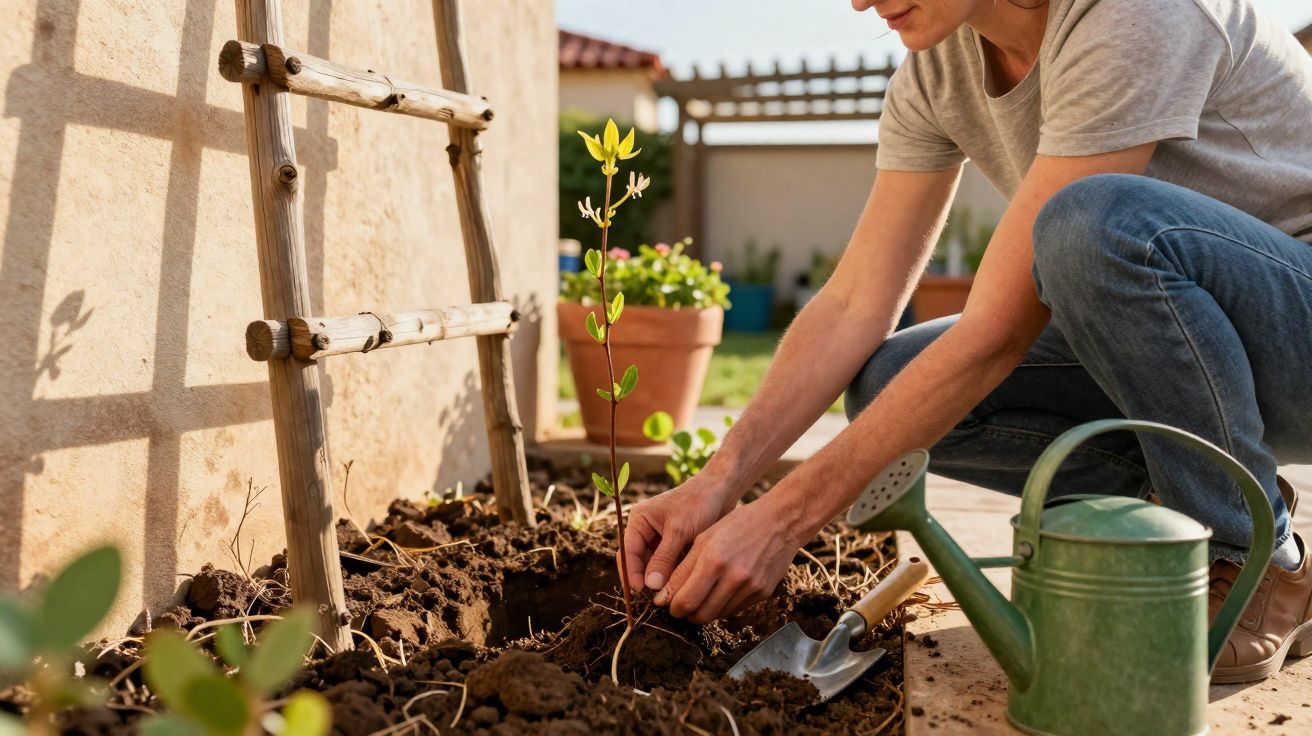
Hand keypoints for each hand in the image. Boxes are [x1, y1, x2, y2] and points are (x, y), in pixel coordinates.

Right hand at [621, 473, 736, 593]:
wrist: (722, 490)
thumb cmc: (698, 503)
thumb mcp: (679, 531)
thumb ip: (663, 558)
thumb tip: (650, 586)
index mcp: (639, 520)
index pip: (627, 552)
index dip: (632, 574)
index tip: (641, 593)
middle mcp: (646, 530)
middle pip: (639, 562)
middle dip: (646, 580)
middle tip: (655, 600)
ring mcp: (660, 538)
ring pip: (654, 566)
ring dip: (660, 580)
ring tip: (668, 597)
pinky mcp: (675, 545)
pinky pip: (669, 565)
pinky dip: (672, 576)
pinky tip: (679, 588)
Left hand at [654, 495, 800, 624]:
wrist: (780, 522)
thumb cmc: (738, 525)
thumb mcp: (704, 538)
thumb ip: (683, 568)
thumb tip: (665, 596)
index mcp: (713, 560)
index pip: (685, 600)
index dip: (671, 606)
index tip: (666, 603)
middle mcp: (733, 577)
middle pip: (700, 614)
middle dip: (686, 613)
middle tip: (681, 605)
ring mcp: (750, 588)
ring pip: (717, 615)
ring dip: (704, 610)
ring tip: (700, 596)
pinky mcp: (763, 594)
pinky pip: (735, 609)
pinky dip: (722, 605)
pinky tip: (720, 590)